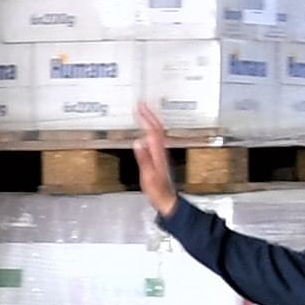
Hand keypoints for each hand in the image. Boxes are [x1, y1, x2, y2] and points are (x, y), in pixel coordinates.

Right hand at [132, 100, 179, 215]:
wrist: (167, 200)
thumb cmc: (157, 190)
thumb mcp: (147, 176)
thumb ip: (144, 158)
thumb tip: (138, 142)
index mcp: (158, 153)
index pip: (152, 131)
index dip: (146, 118)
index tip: (139, 108)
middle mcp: (161, 151)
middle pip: (157, 128)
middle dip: (149, 114)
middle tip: (141, 104)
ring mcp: (162, 153)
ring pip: (158, 132)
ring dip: (151, 120)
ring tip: (144, 113)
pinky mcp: (160, 157)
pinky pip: (156, 138)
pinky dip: (150, 130)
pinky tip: (146, 131)